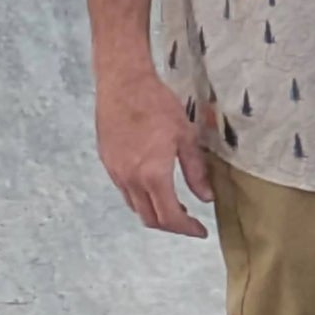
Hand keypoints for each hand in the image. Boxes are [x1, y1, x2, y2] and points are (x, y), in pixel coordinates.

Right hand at [95, 70, 211, 237]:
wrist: (123, 83)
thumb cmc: (156, 104)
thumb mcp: (186, 137)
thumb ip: (195, 171)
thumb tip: (206, 198)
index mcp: (153, 174)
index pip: (170, 217)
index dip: (187, 229)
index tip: (201, 231)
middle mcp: (131, 179)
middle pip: (150, 219)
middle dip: (172, 226)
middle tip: (190, 222)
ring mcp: (116, 173)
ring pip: (135, 207)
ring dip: (155, 213)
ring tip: (175, 206)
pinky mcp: (108, 163)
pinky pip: (125, 192)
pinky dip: (142, 198)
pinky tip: (154, 187)